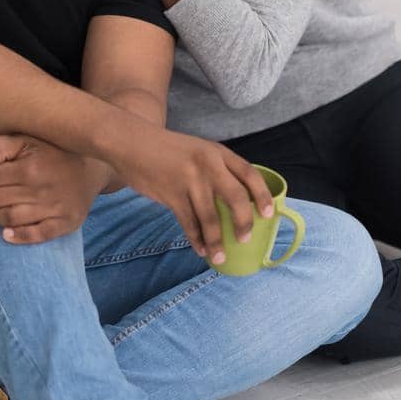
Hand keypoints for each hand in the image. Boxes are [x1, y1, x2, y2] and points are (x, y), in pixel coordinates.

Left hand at [0, 134, 104, 242]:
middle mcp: (42, 189)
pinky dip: (19, 236)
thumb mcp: (28, 139)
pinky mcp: (66, 222)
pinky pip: (38, 234)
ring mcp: (55, 208)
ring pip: (11, 218)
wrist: (93, 167)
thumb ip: (1, 146)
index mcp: (30, 167)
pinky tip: (5, 234)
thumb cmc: (54, 151)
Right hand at [108, 129, 274, 267]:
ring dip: (216, 241)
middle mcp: (208, 165)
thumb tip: (234, 201)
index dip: (262, 195)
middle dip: (244, 223)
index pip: (249, 173)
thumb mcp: (198, 150)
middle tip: (244, 239)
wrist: (132, 142)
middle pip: (236, 198)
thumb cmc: (166, 149)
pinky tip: (200, 249)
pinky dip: (196, 239)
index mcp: (217, 152)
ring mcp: (189, 180)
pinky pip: (189, 223)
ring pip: (210, 217)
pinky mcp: (171, 194)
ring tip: (219, 257)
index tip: (268, 214)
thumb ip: (216, 169)